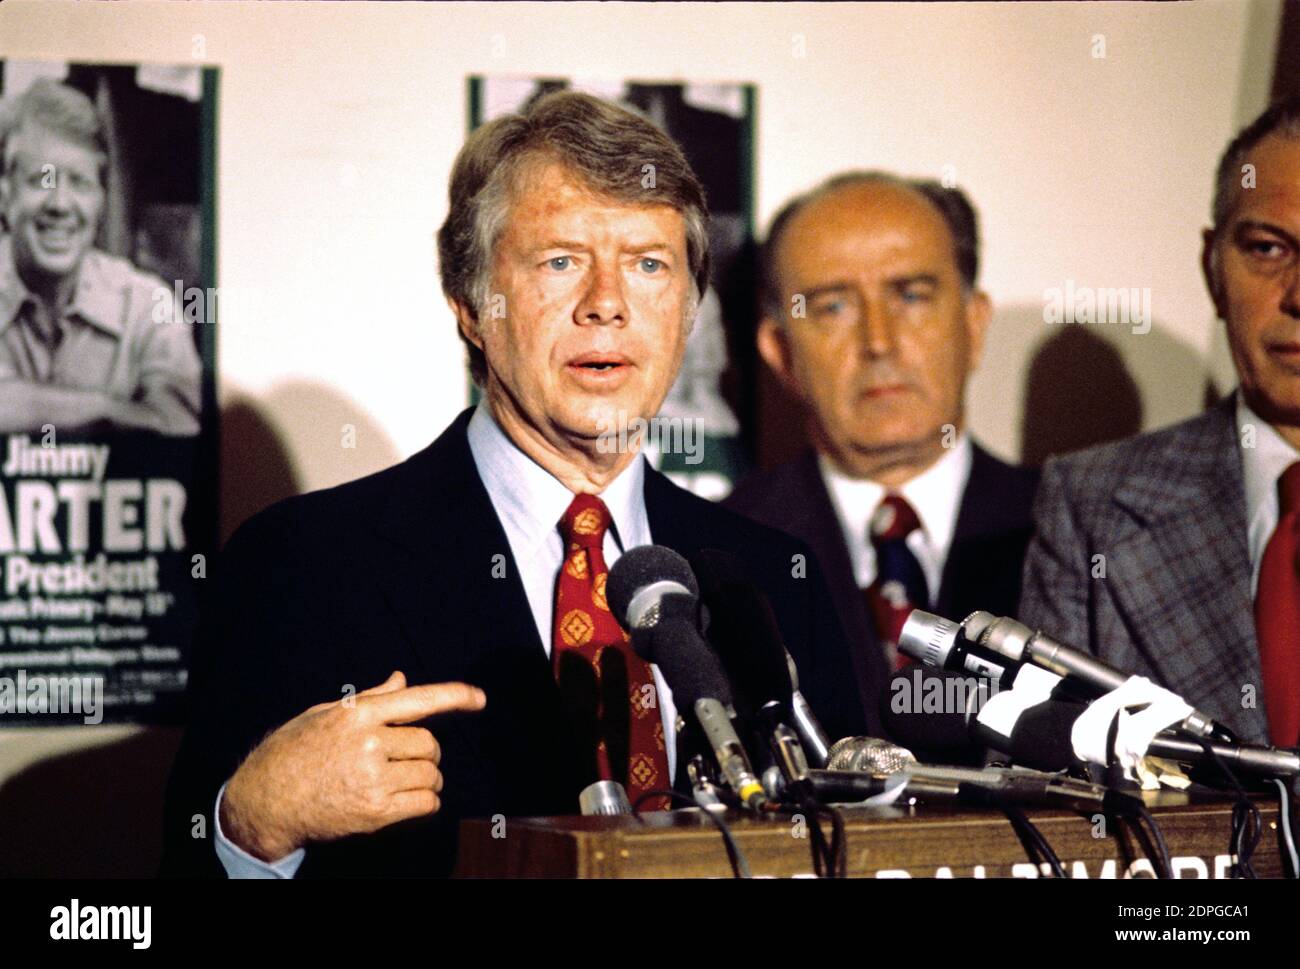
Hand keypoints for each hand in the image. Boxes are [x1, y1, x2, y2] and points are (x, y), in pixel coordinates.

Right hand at [219, 671, 485, 860]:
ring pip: (430, 774)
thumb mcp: (325, 714)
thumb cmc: (293, 752)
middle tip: (404, 759)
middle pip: (428, 743)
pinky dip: (425, 802)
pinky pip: (425, 803)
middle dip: (425, 752)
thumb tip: (401, 679)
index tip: (480, 699)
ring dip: (427, 778)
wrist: (264, 801)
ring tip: (401, 780)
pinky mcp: (375, 812)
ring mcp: (373, 778)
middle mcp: (369, 743)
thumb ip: (369, 698)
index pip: (418, 699)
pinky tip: (405, 800)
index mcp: (357, 714)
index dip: (455, 696)